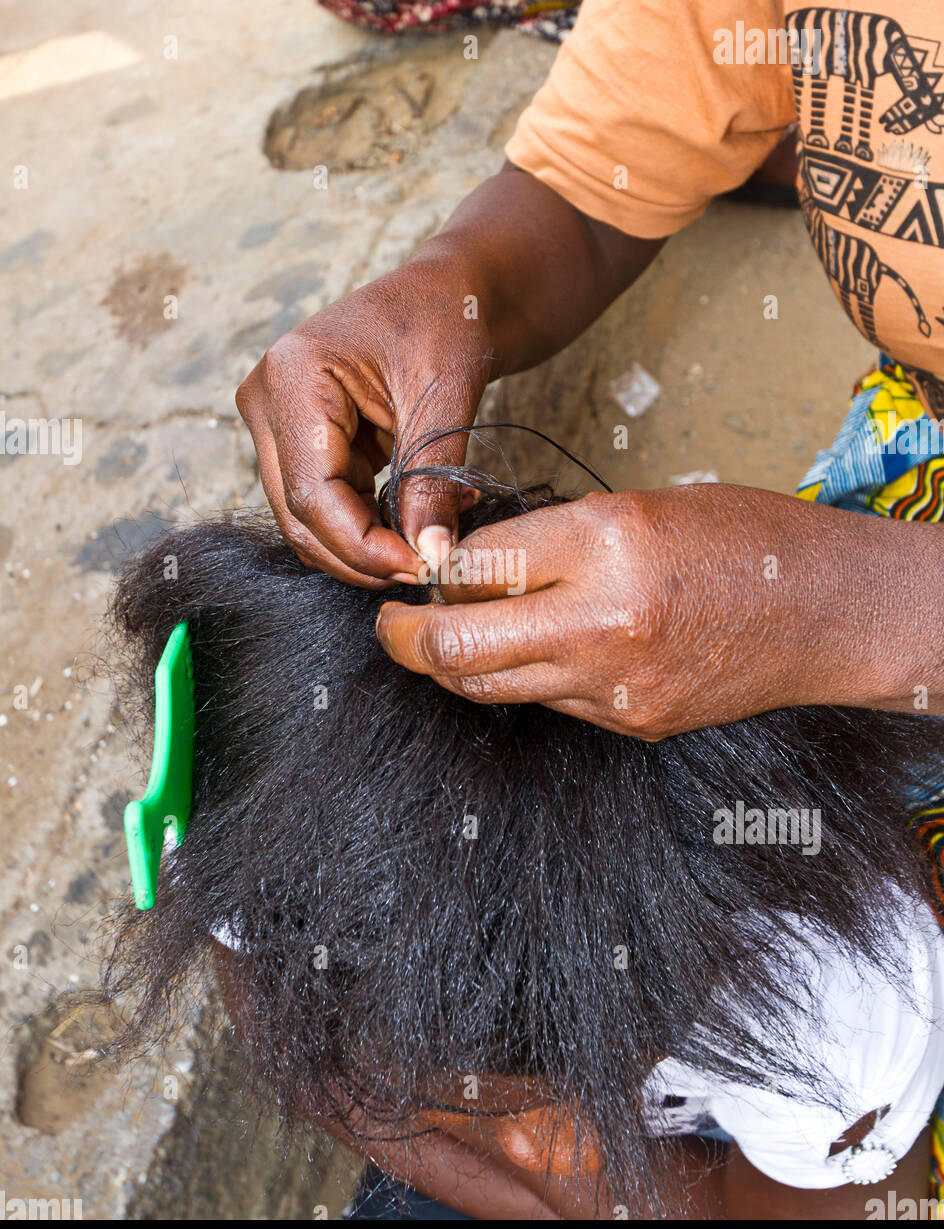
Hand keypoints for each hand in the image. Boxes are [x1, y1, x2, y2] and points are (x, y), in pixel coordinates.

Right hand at [236, 259, 491, 586]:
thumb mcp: (447, 398)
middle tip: (426, 567)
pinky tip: (417, 517)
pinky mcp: (298, 440)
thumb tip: (432, 557)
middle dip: (360, 555)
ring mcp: (276, 422)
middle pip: (298, 515)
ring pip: (307, 519)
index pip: (311, 494)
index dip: (362, 546)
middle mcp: (266, 401)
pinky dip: (369, 524)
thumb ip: (433, 481)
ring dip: (365, 545)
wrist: (449, 293)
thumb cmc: (447, 321)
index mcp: (292, 376)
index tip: (420, 566)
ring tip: (430, 538)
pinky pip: (325, 504)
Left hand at [375, 484, 907, 738]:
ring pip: (490, 686)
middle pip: (458, 646)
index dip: (437, 568)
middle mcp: (604, 620)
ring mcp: (617, 684)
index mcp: (608, 542)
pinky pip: (546, 702)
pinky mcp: (630, 721)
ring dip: (453, 664)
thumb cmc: (742, 539)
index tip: (425, 568)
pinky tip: (529, 654)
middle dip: (404, 637)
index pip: (478, 563)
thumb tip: (470, 568)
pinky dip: (521, 678)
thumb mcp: (638, 507)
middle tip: (392, 623)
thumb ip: (551, 540)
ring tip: (442, 640)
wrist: (827, 611)